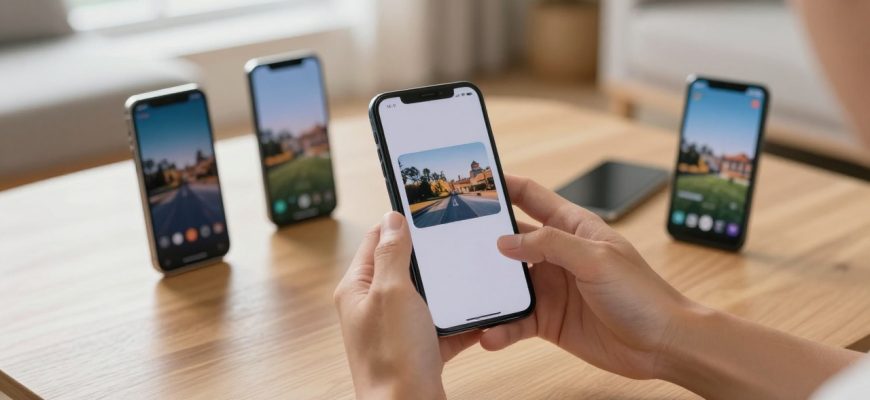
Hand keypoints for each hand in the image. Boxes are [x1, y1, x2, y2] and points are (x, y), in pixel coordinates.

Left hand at [334, 212, 479, 399]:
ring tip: (472, 275)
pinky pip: (443, 325)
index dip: (399, 222)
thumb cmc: (393, 358)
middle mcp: (374, 306)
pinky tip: (481, 316)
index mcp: (357, 288)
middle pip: (405, 266)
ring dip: (450, 288)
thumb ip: (392, 253)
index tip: (425, 208)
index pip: (376, 240)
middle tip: (457, 239)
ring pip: (428, 295)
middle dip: (432, 256)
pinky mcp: (419, 348)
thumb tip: (392, 219)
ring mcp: (396, 328)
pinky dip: (462, 321)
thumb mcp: (392, 293)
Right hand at [480, 175, 694, 379]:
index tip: (475, 180)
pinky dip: (501, 327)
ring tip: (468, 297)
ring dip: (489, 290)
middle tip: (452, 243)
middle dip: (483, 242)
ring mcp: (552, 287)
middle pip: (511, 241)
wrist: (663, 344)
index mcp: (573, 227)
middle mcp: (558, 254)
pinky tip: (491, 334)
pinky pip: (516, 320)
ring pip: (508, 283)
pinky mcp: (549, 319)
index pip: (531, 197)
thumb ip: (550, 245)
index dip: (504, 186)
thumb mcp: (595, 258)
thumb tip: (506, 241)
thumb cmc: (643, 294)